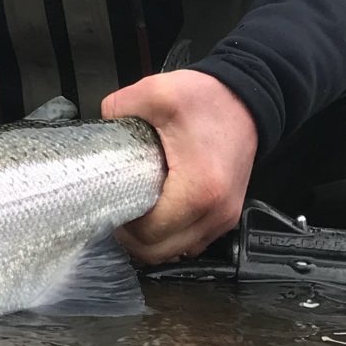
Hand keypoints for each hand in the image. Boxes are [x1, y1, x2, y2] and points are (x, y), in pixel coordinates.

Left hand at [101, 69, 257, 264]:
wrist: (246, 98)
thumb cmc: (207, 98)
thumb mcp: (154, 92)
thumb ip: (118, 109)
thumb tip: (100, 129)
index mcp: (198, 188)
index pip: (149, 234)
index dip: (122, 224)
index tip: (110, 201)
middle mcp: (216, 212)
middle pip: (161, 252)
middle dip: (132, 238)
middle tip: (116, 209)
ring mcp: (224, 217)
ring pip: (177, 252)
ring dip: (151, 239)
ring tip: (134, 210)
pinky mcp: (225, 215)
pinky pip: (192, 242)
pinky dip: (170, 235)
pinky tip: (156, 211)